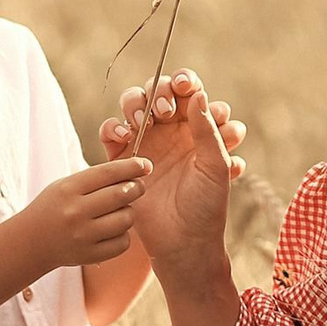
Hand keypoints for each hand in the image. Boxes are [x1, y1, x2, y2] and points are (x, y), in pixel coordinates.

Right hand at [23, 156, 152, 267]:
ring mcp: (83, 236)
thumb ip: (96, 178)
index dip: (131, 167)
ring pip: (126, 218)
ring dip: (129, 212)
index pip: (107, 173)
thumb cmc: (55, 207)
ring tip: (119, 211)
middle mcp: (75, 212)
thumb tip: (135, 172)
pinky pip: (123, 242)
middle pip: (122, 195)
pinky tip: (112, 230)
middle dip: (136, 188)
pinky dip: (123, 234)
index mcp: (68, 189)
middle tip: (137, 187)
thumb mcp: (66, 185)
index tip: (145, 165)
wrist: (31, 242)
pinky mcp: (90, 255)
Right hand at [103, 72, 238, 273]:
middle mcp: (172, 132)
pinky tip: (124, 136)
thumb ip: (209, 131)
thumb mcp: (216, 167)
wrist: (182, 243)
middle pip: (159, 91)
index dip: (186, 82)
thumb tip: (197, 94)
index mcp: (198, 129)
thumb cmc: (207, 207)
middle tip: (166, 112)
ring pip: (133, 104)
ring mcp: (145, 143)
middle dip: (160, 91)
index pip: (190, 92)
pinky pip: (111, 131)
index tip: (186, 87)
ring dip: (136, 103)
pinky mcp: (122, 159)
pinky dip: (113, 127)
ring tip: (144, 121)